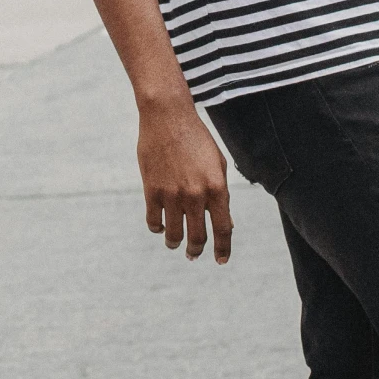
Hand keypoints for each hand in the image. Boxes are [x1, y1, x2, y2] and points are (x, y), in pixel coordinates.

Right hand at [136, 95, 232, 263]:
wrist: (168, 117)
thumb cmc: (197, 139)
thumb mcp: (217, 164)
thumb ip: (221, 194)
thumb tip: (226, 223)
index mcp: (217, 188)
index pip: (224, 229)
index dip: (223, 249)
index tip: (221, 260)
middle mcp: (195, 195)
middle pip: (198, 237)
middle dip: (196, 251)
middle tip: (193, 255)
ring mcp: (172, 194)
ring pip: (173, 234)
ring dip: (175, 243)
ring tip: (174, 243)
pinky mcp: (151, 190)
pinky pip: (153, 221)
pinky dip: (157, 228)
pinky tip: (160, 227)